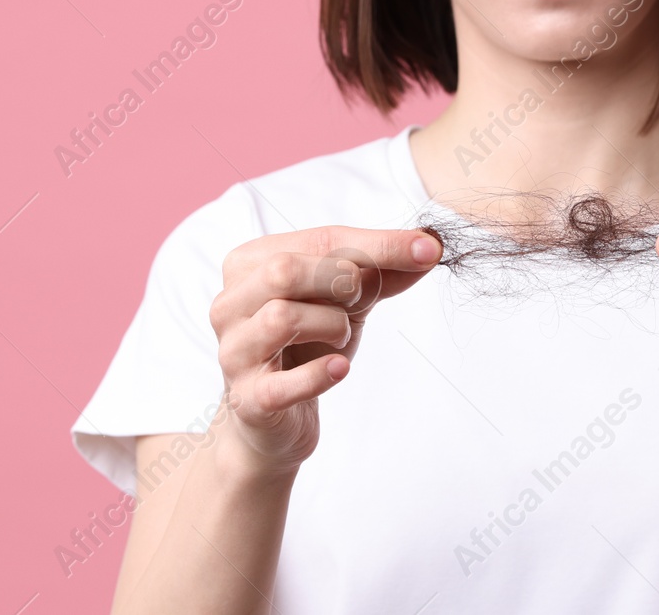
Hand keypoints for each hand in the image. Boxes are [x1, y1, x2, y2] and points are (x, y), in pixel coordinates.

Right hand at [208, 226, 442, 472]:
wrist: (277, 419)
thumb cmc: (308, 345)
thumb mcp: (346, 300)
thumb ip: (382, 271)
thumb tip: (429, 246)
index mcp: (249, 264)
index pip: (317, 240)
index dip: (376, 245)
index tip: (426, 250)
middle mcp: (229, 303)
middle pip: (285, 270)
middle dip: (342, 281)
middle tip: (361, 301)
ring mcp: (233, 352)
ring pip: (281, 318)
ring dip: (331, 325)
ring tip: (341, 336)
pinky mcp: (246, 400)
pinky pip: (282, 384)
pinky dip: (320, 374)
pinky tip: (340, 368)